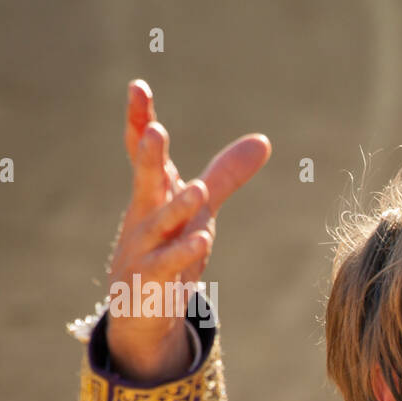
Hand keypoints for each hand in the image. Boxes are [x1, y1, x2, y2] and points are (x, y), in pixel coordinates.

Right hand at [104, 78, 270, 381]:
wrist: (141, 311)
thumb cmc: (168, 249)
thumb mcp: (200, 209)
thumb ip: (226, 174)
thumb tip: (262, 140)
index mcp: (154, 194)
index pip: (143, 154)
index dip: (139, 121)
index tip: (138, 87)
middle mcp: (145, 217)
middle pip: (145, 181)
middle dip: (149, 156)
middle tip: (155, 130)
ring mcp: (143, 249)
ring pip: (157, 225)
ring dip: (175, 208)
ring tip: (196, 190)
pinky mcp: (151, 281)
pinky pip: (167, 265)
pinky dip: (183, 253)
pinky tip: (202, 241)